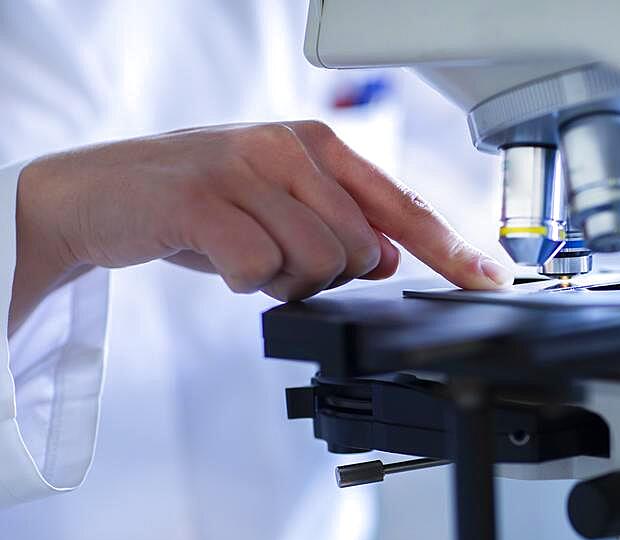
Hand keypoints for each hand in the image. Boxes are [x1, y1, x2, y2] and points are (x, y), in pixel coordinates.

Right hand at [12, 121, 512, 330]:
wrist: (99, 194)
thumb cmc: (199, 203)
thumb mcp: (279, 209)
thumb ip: (340, 228)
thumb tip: (388, 260)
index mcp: (318, 144)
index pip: (403, 205)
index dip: (452, 249)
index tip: (489, 280)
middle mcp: (290, 147)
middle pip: (361, 251)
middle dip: (325, 275)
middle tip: (276, 257)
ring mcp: (247, 168)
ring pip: (316, 264)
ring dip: (281, 281)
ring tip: (243, 253)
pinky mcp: (204, 199)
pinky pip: (261, 270)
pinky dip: (244, 283)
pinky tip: (218, 258)